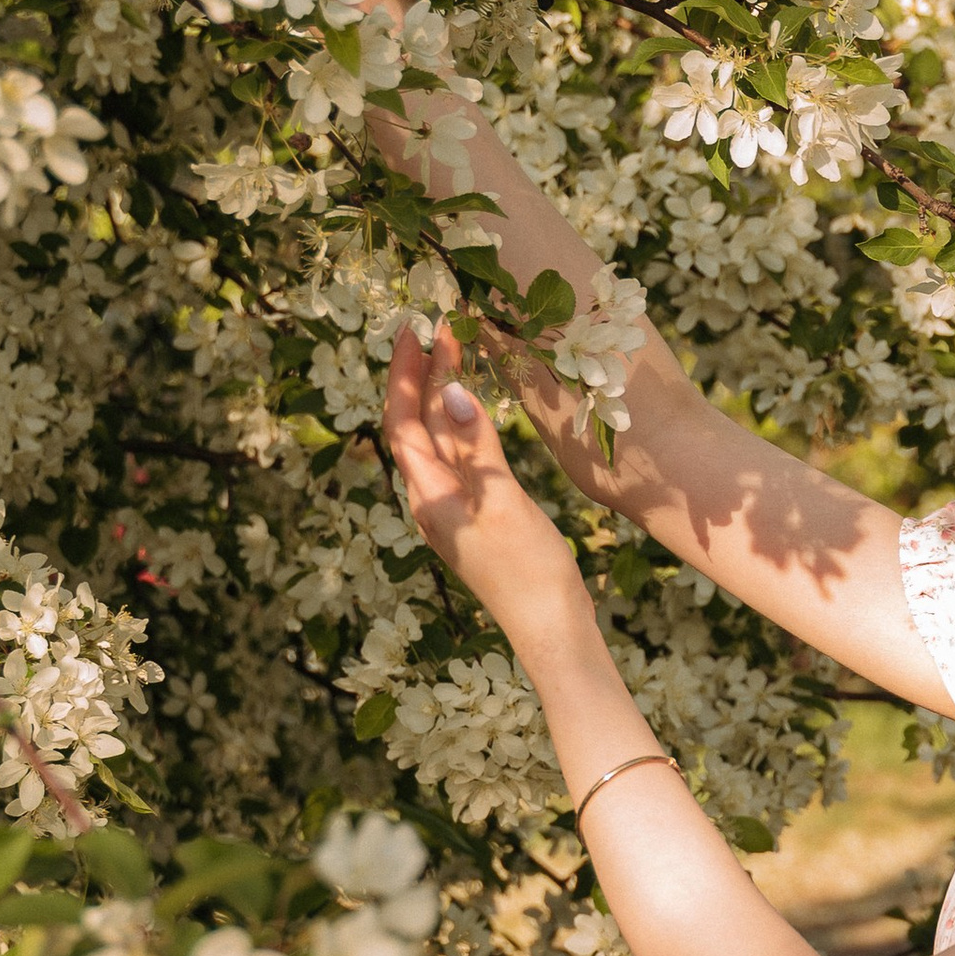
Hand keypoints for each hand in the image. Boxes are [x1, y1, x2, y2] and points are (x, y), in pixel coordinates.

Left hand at [381, 324, 589, 646]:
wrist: (550, 628)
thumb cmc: (528, 570)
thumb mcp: (503, 501)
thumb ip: (476, 446)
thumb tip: (451, 391)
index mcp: (430, 496)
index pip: (404, 422)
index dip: (405, 373)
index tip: (415, 328)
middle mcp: (431, 500)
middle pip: (416, 426)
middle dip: (421, 376)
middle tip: (435, 327)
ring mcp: (451, 509)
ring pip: (436, 441)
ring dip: (439, 396)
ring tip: (449, 353)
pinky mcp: (474, 516)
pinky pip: (456, 458)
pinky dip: (459, 424)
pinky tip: (470, 409)